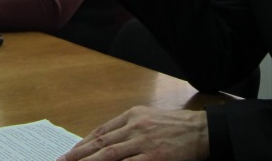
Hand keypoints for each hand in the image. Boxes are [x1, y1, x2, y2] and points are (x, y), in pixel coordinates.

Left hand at [58, 106, 208, 160]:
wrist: (201, 131)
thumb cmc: (176, 126)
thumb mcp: (149, 118)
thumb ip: (129, 128)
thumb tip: (106, 140)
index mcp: (133, 116)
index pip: (101, 131)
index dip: (83, 144)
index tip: (69, 154)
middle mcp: (135, 127)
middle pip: (101, 143)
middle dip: (78, 155)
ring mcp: (144, 142)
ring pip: (109, 155)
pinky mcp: (154, 157)